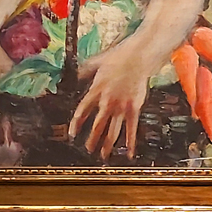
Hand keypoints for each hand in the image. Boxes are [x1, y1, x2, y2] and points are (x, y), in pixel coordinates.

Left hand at [68, 41, 149, 159]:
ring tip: (103, 155)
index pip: (82, 110)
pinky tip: (129, 152)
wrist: (138, 57)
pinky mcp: (134, 108)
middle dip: (92, 139)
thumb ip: (86, 69)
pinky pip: (131, 129)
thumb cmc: (119, 57)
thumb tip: (75, 73)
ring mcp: (121, 106)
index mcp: (96, 89)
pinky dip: (130, 142)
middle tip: (88, 149)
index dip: (76, 124)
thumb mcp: (98, 61)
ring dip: (107, 144)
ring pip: (112, 131)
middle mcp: (107, 101)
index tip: (73, 133)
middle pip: (97, 125)